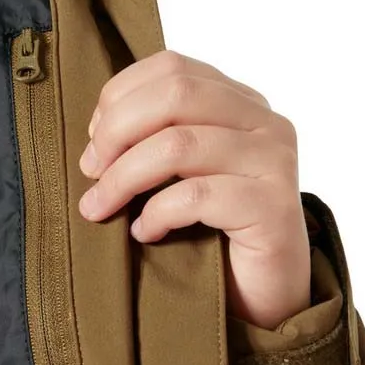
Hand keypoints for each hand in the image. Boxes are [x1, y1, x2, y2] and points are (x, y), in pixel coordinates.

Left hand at [77, 50, 310, 329]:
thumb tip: (96, 134)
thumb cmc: (211, 231)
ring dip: (124, 178)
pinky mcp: (274, 207)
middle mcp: (264, 121)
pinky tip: (144, 232)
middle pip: (176, 93)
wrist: (264, 297)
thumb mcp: (177, 172)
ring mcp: (274, 161)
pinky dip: (156, 213)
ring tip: (101, 207)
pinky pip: (197, 196)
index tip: (94, 139)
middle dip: (117, 130)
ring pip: (180, 144)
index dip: (120, 96)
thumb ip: (151, 138)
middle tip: (90, 171)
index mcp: (239, 101)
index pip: (172, 67)